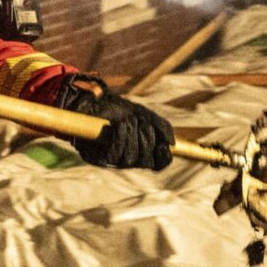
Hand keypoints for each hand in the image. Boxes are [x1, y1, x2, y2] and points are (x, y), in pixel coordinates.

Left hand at [53, 74, 174, 169]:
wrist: (94, 102)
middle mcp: (128, 159)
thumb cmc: (118, 110)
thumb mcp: (143, 114)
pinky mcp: (98, 158)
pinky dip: (119, 138)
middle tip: (141, 121)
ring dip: (132, 136)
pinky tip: (118, 126)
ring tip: (127, 120)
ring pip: (130, 158)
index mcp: (142, 151)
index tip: (164, 146)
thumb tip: (172, 144)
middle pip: (144, 161)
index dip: (163, 158)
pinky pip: (114, 155)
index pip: (158, 164)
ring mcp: (113, 160)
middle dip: (146, 139)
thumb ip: (160, 126)